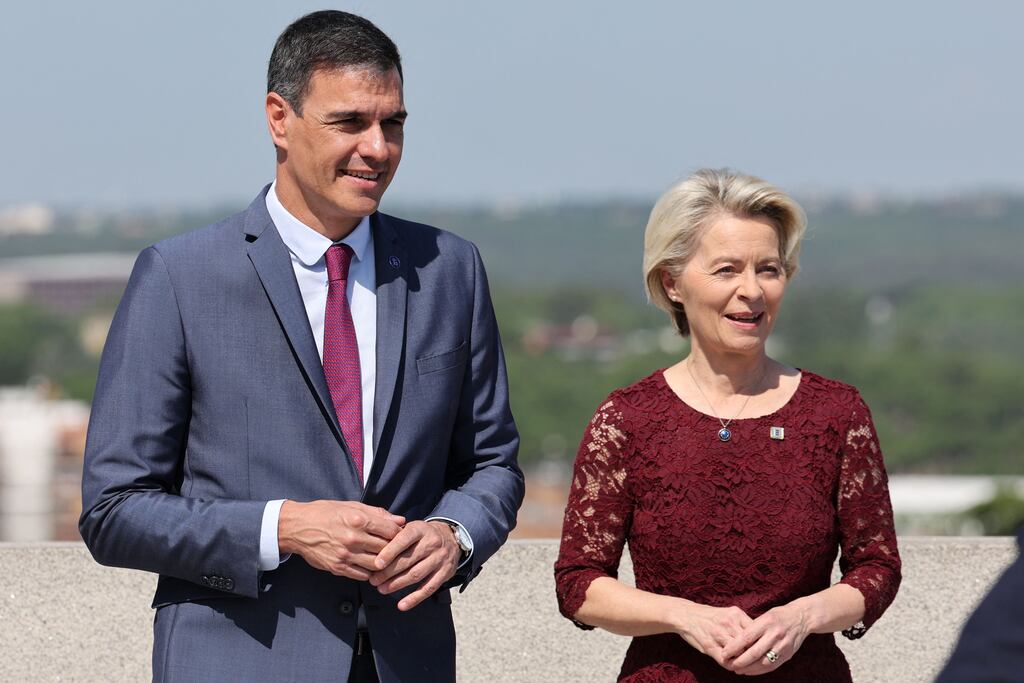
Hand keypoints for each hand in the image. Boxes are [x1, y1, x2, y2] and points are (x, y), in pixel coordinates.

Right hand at [277, 500, 404, 580]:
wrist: (297, 527)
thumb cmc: (325, 513)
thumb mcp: (351, 506)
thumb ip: (377, 514)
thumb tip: (400, 520)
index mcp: (358, 520)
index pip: (391, 531)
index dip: (399, 533)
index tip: (401, 535)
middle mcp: (353, 538)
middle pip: (386, 549)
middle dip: (395, 549)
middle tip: (398, 549)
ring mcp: (345, 555)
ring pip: (376, 565)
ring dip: (383, 564)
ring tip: (385, 560)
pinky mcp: (338, 568)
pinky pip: (362, 575)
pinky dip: (369, 572)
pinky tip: (370, 566)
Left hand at [369, 520, 460, 611]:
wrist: (451, 537)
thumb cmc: (422, 535)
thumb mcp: (411, 527)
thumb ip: (394, 534)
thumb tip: (372, 547)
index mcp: (420, 529)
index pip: (404, 539)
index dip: (389, 552)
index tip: (376, 564)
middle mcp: (432, 543)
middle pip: (408, 560)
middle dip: (388, 572)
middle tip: (373, 580)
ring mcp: (440, 559)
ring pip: (416, 575)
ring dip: (397, 584)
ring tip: (382, 589)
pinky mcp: (445, 573)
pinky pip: (429, 588)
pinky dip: (414, 598)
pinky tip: (402, 605)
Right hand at [673, 602, 753, 668]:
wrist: (686, 615)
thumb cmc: (710, 617)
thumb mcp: (728, 614)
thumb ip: (742, 625)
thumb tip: (760, 639)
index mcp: (736, 614)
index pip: (756, 632)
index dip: (759, 643)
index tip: (761, 649)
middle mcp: (729, 622)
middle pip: (749, 643)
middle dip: (752, 653)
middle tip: (754, 660)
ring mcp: (718, 634)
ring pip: (739, 653)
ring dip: (742, 661)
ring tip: (743, 664)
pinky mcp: (709, 645)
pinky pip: (726, 660)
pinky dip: (730, 665)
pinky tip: (730, 664)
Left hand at [721, 603, 809, 674]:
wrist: (802, 618)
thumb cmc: (778, 616)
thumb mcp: (765, 616)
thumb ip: (752, 628)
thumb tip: (735, 642)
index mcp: (766, 622)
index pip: (747, 637)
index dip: (734, 647)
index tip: (724, 653)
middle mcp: (775, 634)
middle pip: (754, 652)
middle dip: (740, 661)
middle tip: (729, 664)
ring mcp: (783, 645)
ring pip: (763, 662)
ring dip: (749, 669)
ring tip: (738, 670)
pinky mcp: (788, 654)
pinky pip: (772, 666)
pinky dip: (760, 670)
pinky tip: (751, 671)